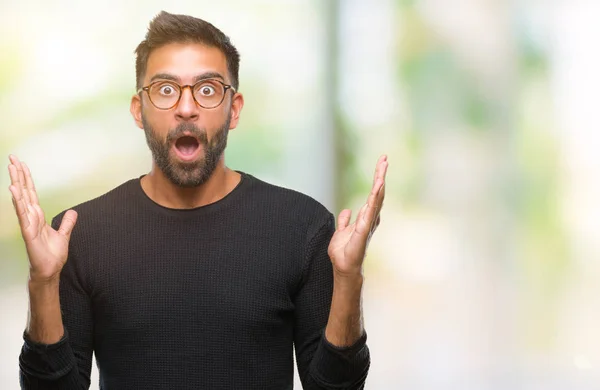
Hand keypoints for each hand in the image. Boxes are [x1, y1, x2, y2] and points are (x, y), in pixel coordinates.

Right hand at [8, 155, 77, 282]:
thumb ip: (67, 223)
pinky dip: (18, 202)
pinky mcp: (28, 232)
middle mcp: (31, 217)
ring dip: (16, 183)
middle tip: (12, 158)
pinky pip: (23, 215)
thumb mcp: (64, 234)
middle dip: (18, 175)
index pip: (31, 193)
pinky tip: (14, 190)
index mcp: (38, 216)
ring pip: (21, 199)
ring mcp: (28, 224)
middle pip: (24, 192)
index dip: (27, 178)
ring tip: (11, 168)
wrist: (50, 270)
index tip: (21, 164)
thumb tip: (73, 212)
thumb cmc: (52, 254)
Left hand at [328, 155, 387, 276]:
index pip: (372, 194)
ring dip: (378, 185)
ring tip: (382, 170)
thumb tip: (346, 211)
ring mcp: (367, 225)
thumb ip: (344, 221)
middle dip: (380, 175)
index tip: (382, 162)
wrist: (343, 267)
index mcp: (365, 217)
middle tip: (384, 159)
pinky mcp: (362, 232)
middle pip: (377, 193)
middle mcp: (369, 219)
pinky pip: (368, 214)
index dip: (377, 178)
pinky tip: (376, 190)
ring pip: (375, 201)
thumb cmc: (344, 252)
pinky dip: (373, 202)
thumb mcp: (340, 233)